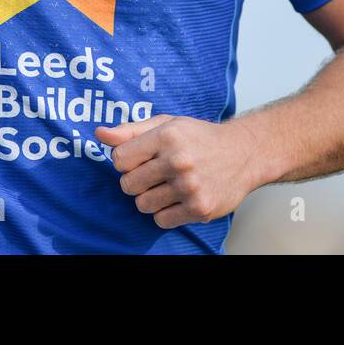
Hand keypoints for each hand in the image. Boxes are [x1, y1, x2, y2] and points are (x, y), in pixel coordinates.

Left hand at [95, 114, 264, 229]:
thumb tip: (100, 134)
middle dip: (136, 181)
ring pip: (142, 205)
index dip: (126, 160)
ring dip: (150, 198)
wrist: (244, 153)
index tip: (141, 158)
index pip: (119, 159)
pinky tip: (179, 197)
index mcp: (167, 136)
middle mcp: (178, 161)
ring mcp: (190, 187)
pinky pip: (161, 220)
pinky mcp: (199, 208)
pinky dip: (165, 212)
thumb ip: (131, 131)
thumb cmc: (200, 137)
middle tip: (155, 173)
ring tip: (168, 185)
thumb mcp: (166, 125)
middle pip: (128, 185)